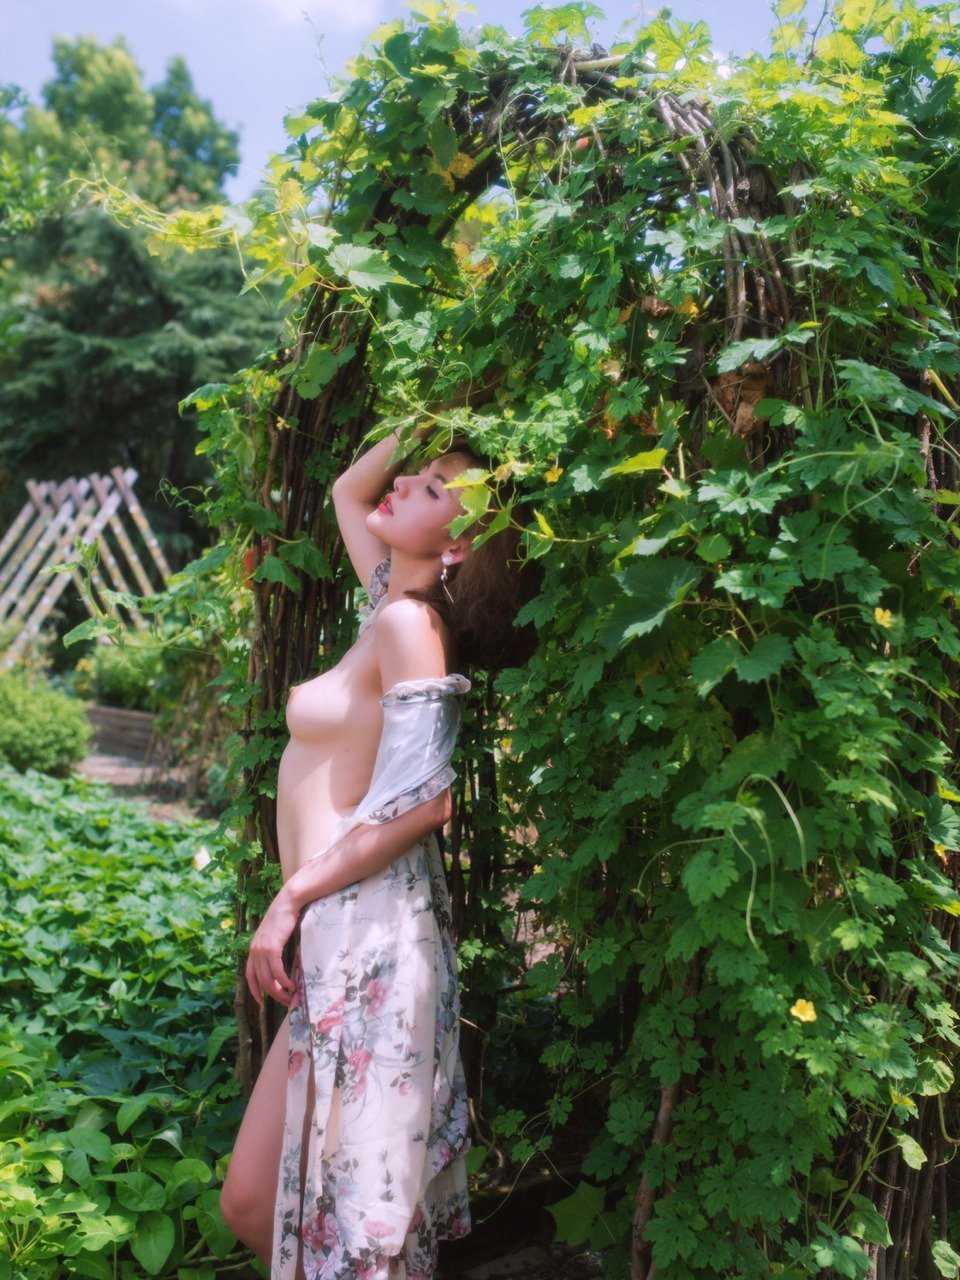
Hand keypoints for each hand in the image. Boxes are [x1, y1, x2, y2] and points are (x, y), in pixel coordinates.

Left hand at [245, 891, 300, 1007]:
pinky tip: (291, 985)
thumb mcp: (273, 935)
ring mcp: (262, 950)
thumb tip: (278, 963)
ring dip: (280, 991)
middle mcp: (254, 951)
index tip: (260, 1002)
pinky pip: (277, 971)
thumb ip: (272, 948)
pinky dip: (284, 981)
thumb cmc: (283, 917)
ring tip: (290, 996)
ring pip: (268, 979)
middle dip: (272, 995)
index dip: (254, 990)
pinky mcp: (272, 948)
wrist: (287, 903)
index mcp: (253, 949)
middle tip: (285, 1002)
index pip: (249, 976)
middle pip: (260, 981)